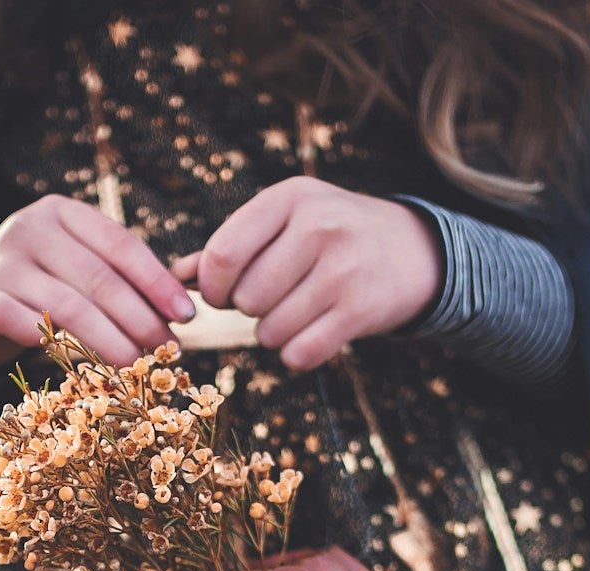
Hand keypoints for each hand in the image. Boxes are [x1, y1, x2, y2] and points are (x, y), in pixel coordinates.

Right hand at [0, 194, 196, 366]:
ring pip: (68, 305)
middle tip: (166, 350)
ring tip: (137, 365)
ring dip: (109, 340)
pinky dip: (56, 345)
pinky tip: (85, 368)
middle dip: (139, 317)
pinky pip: (24, 324)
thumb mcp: (77, 266)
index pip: (119, 243)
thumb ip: (120, 276)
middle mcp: (30, 228)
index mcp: (62, 212)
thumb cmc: (43, 284)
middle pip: (97, 277)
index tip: (186, 316)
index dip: (157, 281)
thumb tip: (182, 311)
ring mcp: (3, 262)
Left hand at [174, 177, 442, 370]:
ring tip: (296, 313)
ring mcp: (344, 268)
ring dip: (274, 334)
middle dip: (249, 310)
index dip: (213, 287)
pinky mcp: (362, 309)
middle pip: (245, 299)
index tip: (223, 294)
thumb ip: (232, 246)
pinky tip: (313, 333)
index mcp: (290, 198)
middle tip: (272, 300)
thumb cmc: (331, 236)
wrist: (412, 251)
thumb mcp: (286, 221)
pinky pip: (300, 354)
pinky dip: (297, 354)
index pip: (223, 254)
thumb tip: (176, 275)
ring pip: (271, 331)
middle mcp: (319, 226)